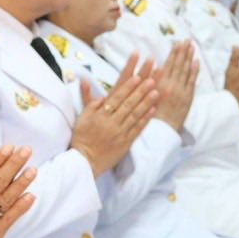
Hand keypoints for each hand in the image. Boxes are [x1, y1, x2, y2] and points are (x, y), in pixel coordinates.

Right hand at [70, 53, 159, 174]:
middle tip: (152, 79)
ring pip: (135, 115)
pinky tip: (153, 110)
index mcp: (100, 115)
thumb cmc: (82, 138)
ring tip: (156, 91)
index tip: (137, 77)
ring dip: (146, 102)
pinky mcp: (126, 142)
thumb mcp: (82, 118)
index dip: (128, 87)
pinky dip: (145, 119)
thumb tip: (102, 94)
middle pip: (128, 104)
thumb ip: (91, 104)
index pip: (117, 97)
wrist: (85, 161)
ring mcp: (120, 132)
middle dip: (141, 90)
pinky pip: (137, 129)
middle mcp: (111, 122)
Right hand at [151, 42, 198, 131]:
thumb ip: (151, 80)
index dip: (174, 53)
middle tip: (187, 40)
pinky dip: (195, 71)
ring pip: (187, 71)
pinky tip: (196, 62)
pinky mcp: (188, 97)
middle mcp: (172, 85)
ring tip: (192, 47)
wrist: (162, 130)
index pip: (169, 64)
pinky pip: (192, 81)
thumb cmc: (150, 113)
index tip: (177, 43)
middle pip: (179, 65)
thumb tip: (156, 67)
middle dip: (183, 51)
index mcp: (161, 84)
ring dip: (190, 58)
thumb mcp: (146, 95)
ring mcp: (182, 91)